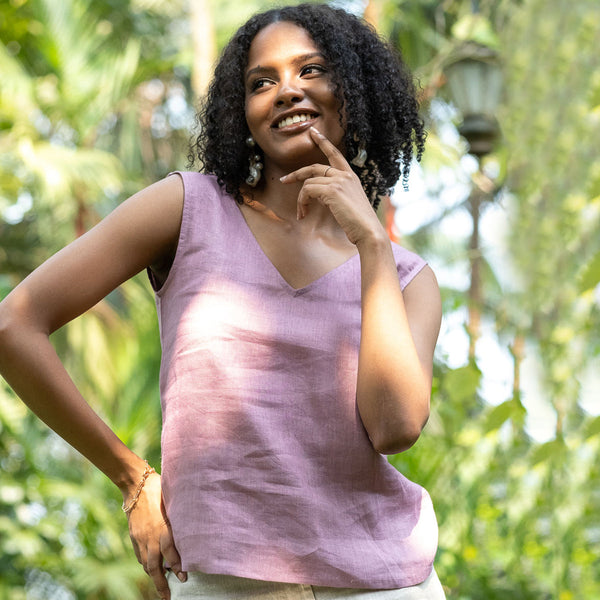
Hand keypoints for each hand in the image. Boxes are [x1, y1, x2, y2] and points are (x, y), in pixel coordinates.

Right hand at [124, 472, 186, 599]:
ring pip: (146, 563)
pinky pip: (139, 555)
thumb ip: (180, 518)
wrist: (136, 485)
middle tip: (168, 596)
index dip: (178, 567)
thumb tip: (192, 528)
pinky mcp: (133, 535)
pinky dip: (145, 564)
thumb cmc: (160, 489)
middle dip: (161, 584)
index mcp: (163, 528)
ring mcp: (140, 537)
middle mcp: (151, 536)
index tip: (184, 577)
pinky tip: (151, 567)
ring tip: (161, 585)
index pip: (171, 554)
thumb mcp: (174, 502)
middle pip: (155, 566)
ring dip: (153, 576)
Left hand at [280, 127, 384, 245]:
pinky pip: (307, 191)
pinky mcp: (332, 190)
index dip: (323, 142)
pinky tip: (303, 214)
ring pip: (308, 183)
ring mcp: (338, 181)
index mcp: (351, 177)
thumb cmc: (358, 223)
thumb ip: (335, 194)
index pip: (335, 154)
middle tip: (284, 180)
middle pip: (314, 167)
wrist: (368, 231)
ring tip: (301, 214)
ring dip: (300, 200)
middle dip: (296, 174)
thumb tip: (320, 196)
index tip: (313, 133)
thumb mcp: (348, 203)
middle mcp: (345, 175)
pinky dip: (301, 203)